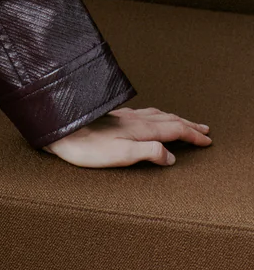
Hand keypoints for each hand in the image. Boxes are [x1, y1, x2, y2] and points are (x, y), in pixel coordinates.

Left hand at [42, 106, 211, 166]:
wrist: (61, 131)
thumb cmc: (87, 148)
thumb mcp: (120, 155)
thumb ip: (148, 153)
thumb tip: (171, 156)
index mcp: (140, 129)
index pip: (174, 129)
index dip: (192, 135)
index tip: (207, 141)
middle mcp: (134, 119)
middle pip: (168, 119)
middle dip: (188, 124)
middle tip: (204, 129)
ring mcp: (124, 117)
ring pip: (156, 114)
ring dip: (174, 118)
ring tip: (183, 121)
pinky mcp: (114, 117)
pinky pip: (144, 113)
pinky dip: (157, 115)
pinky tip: (150, 117)